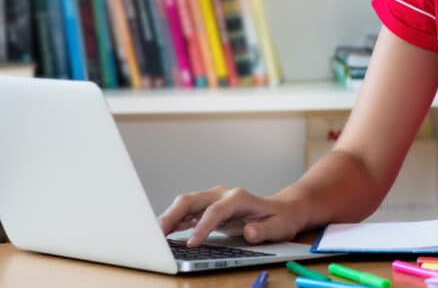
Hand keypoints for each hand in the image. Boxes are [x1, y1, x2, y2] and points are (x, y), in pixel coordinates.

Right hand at [158, 185, 305, 246]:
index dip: (202, 227)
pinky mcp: (208, 208)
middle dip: (173, 215)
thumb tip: (249, 232)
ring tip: (154, 235)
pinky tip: (164, 232)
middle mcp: (223, 194)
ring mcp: (214, 199)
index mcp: (238, 197)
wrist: (283, 209)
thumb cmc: (281, 218)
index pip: (215, 211)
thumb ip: (264, 230)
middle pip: (192, 200)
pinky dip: (174, 221)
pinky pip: (187, 212)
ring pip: (185, 204)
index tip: (191, 244)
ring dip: (169, 217)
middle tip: (158, 235)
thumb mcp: (279, 227)